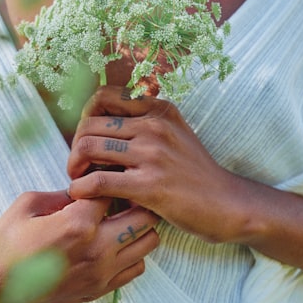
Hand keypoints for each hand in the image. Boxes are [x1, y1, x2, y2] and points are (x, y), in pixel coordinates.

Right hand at [0, 190, 159, 302]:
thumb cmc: (3, 244)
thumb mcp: (27, 204)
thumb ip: (63, 193)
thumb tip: (87, 189)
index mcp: (78, 224)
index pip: (114, 188)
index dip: (109, 177)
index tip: (102, 173)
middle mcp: (97, 250)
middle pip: (145, 216)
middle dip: (136, 200)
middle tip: (119, 194)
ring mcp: (101, 273)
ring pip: (148, 243)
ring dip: (138, 226)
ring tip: (118, 219)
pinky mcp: (99, 290)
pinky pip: (136, 268)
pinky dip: (132, 252)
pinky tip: (111, 243)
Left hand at [67, 86, 242, 242]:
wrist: (228, 205)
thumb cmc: (196, 175)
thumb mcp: (175, 135)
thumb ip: (143, 126)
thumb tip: (97, 125)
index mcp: (159, 110)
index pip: (103, 97)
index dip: (85, 118)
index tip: (87, 139)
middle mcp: (155, 126)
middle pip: (89, 124)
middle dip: (75, 146)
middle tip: (78, 166)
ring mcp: (153, 154)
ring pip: (88, 147)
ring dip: (74, 166)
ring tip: (79, 180)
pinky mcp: (149, 186)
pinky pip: (97, 181)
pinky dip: (80, 188)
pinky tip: (82, 195)